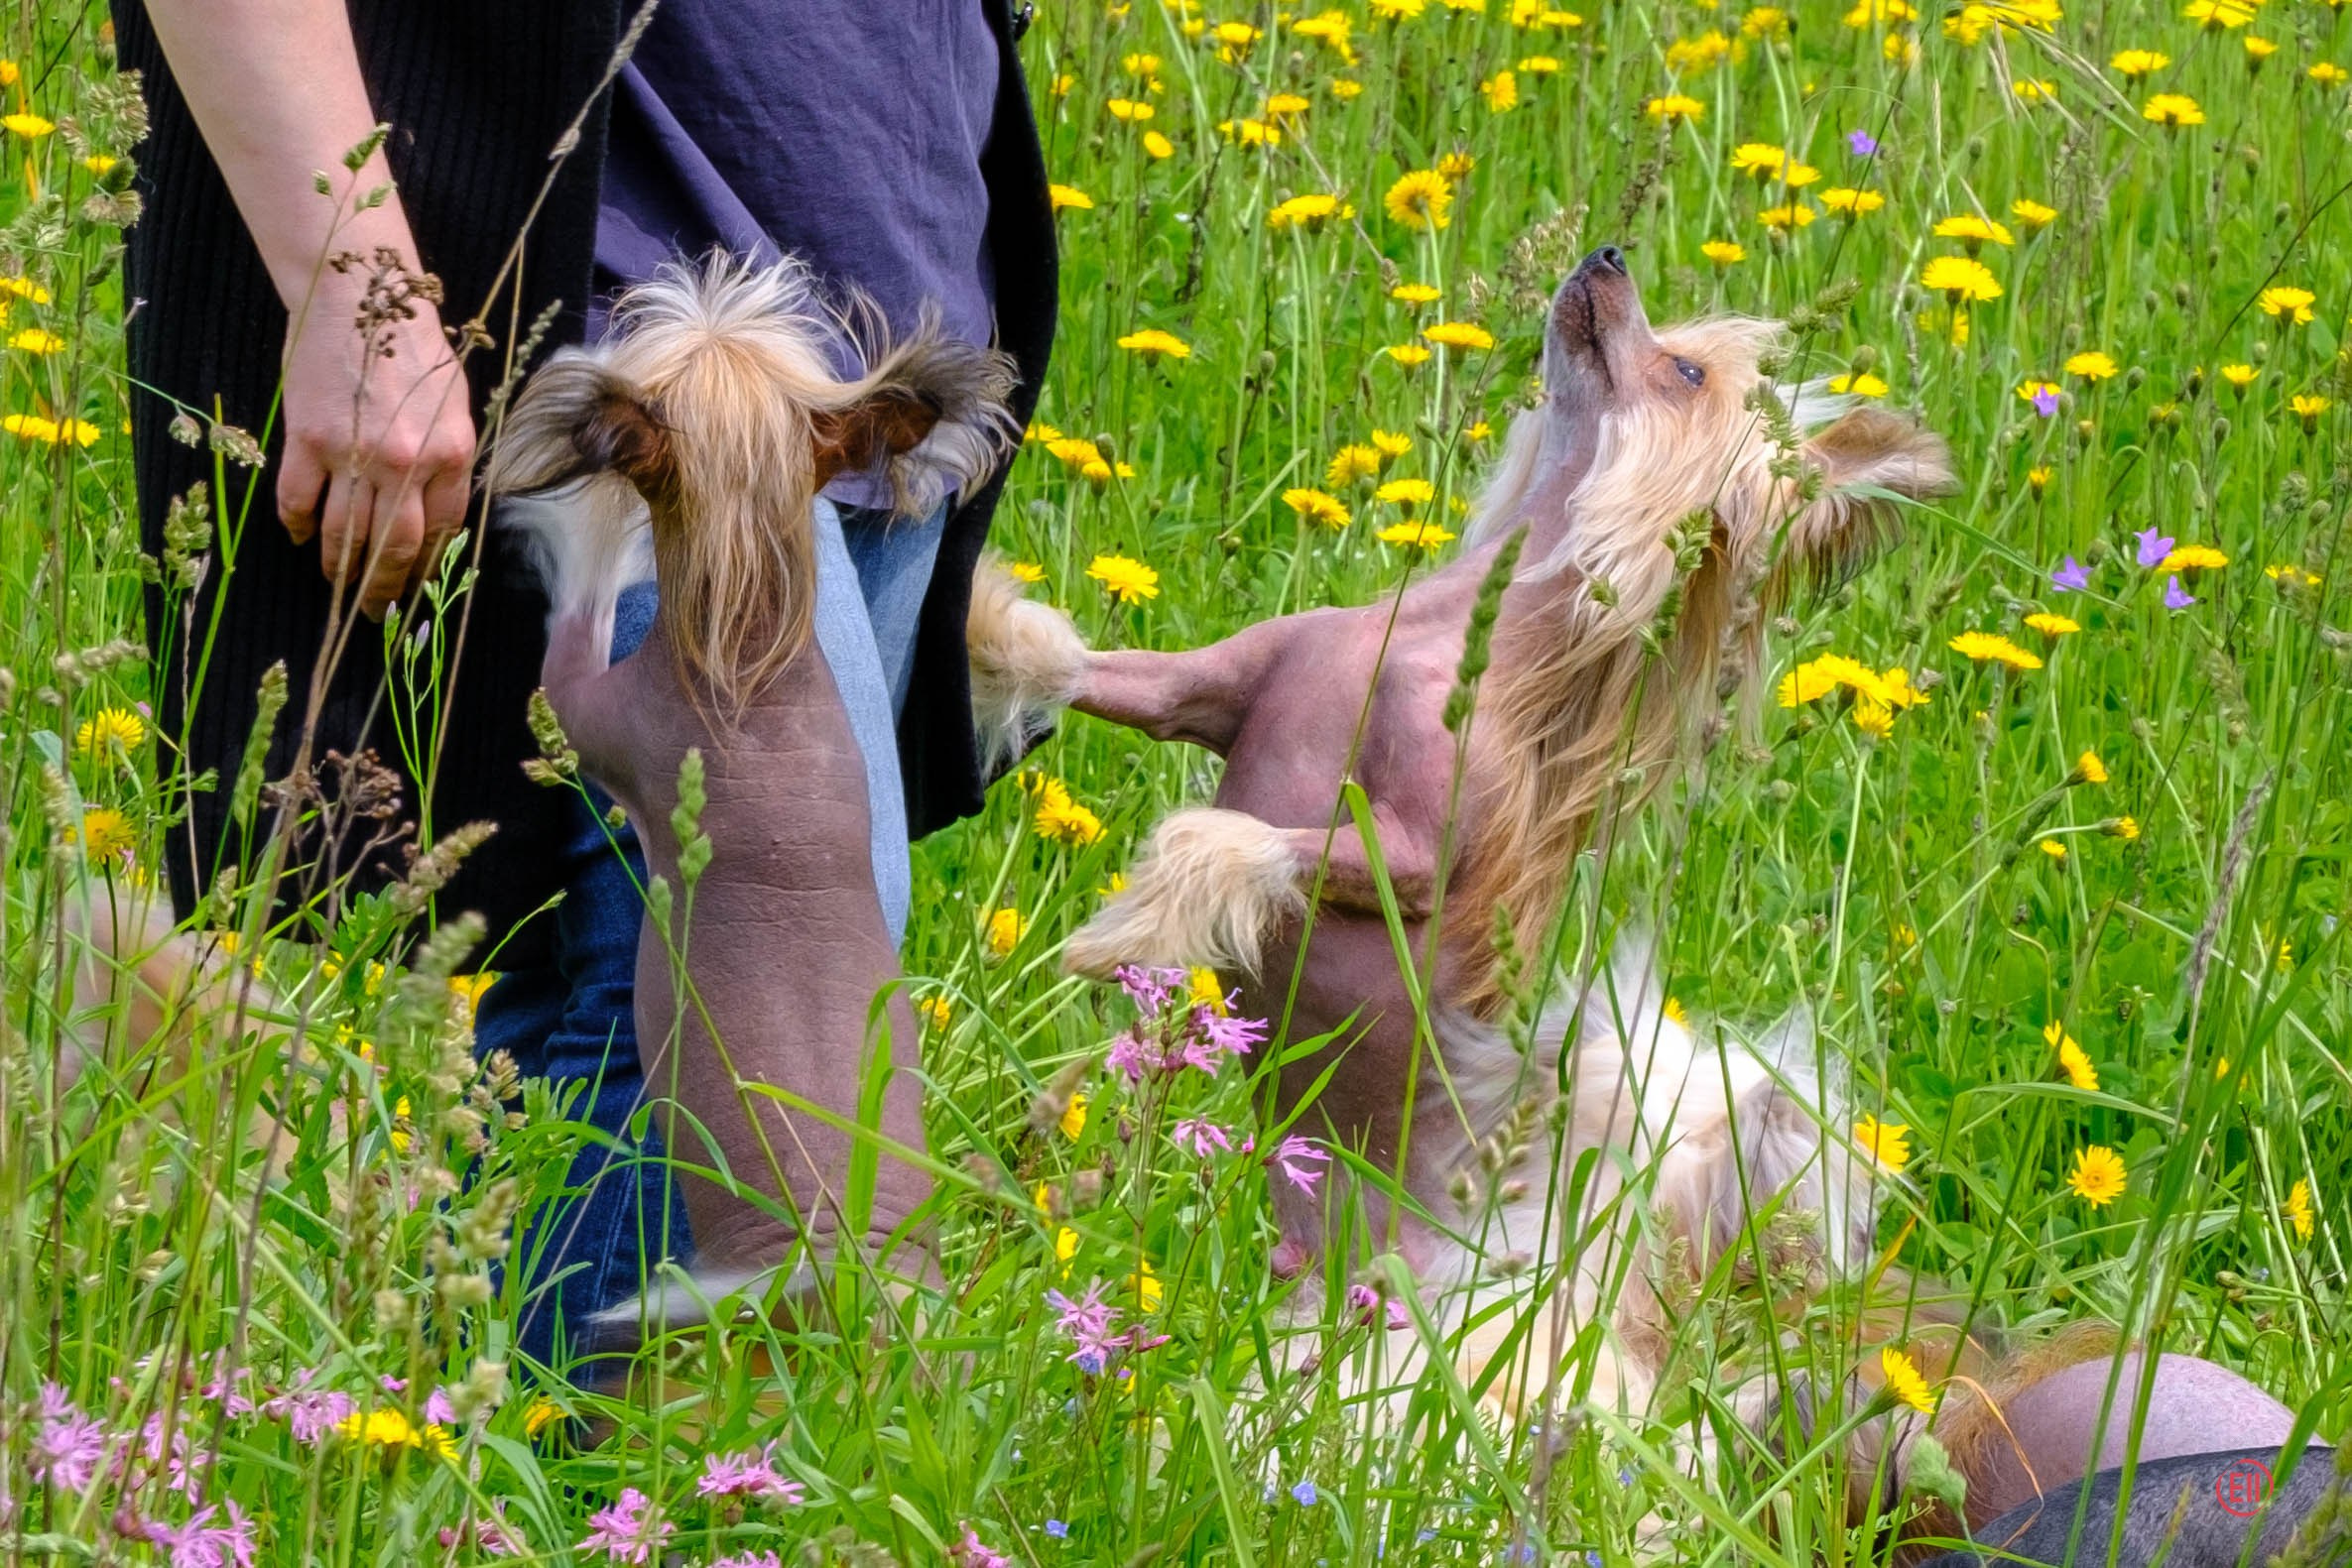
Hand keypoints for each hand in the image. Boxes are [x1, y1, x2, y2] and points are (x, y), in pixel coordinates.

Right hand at [276, 268, 477, 619]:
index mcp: (451, 454)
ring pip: (345, 534)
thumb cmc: (412, 345)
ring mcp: (355, 454)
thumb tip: (436, 508)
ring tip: (337, 587)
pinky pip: (299, 501)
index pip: (443, 531)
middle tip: (374, 612)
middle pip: (395, 547)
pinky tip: (298, 537)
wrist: (358, 295)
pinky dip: (296, 526)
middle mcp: (407, 463)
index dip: (428, 566)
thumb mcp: (454, 403)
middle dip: (385, 589)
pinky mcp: (308, 441)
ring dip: (339, 568)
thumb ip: (448, 456)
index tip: (418, 585)